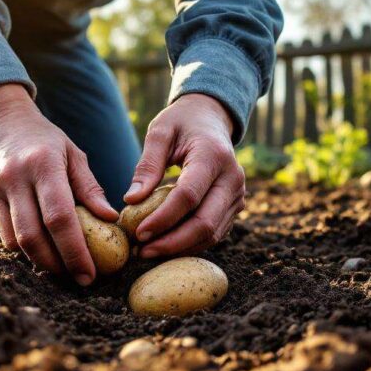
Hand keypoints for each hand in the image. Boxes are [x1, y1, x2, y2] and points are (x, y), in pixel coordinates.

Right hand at [0, 84, 117, 284]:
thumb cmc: (43, 138)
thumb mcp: (72, 153)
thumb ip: (89, 187)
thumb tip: (110, 219)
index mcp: (42, 164)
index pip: (59, 218)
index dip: (75, 251)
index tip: (90, 274)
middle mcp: (14, 178)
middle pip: (33, 236)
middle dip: (57, 264)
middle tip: (77, 278)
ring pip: (15, 241)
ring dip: (39, 259)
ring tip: (61, 265)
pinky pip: (3, 233)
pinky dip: (23, 246)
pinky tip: (40, 247)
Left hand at [124, 94, 244, 258]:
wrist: (212, 118)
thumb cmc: (182, 123)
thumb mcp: (160, 132)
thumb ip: (147, 164)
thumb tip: (132, 200)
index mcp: (213, 156)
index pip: (189, 196)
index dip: (163, 219)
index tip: (138, 233)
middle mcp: (233, 179)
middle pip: (205, 223)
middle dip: (172, 243)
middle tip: (142, 252)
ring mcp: (237, 195)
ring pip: (212, 234)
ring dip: (180, 248)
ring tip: (149, 252)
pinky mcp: (234, 207)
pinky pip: (214, 233)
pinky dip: (190, 244)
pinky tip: (165, 245)